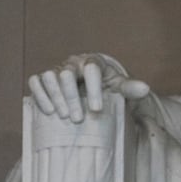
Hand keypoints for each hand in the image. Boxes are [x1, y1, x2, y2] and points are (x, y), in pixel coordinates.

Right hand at [27, 55, 150, 121]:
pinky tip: (48, 111)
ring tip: (63, 116)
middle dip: (71, 97)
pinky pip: (35, 82)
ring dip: (55, 96)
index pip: (91, 69)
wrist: (91, 87)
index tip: (96, 109)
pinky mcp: (44, 79)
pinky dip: (40, 95)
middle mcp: (72, 63)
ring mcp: (56, 70)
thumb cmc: (107, 88)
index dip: (93, 88)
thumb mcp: (120, 87)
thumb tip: (145, 89)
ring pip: (49, 76)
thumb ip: (131, 88)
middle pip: (66, 74)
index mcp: (93, 62)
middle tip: (77, 119)